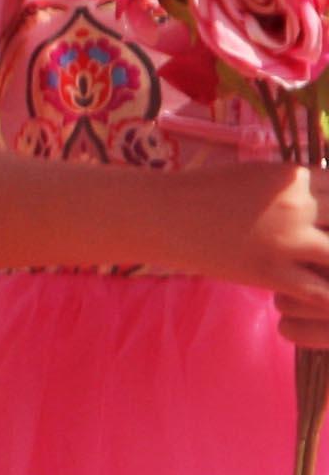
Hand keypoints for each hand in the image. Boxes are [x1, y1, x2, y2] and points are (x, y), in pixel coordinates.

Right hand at [180, 162, 328, 334]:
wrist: (162, 214)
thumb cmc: (208, 190)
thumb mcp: (259, 175)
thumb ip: (298, 186)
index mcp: (296, 176)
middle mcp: (298, 205)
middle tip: (326, 248)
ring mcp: (286, 240)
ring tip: (324, 270)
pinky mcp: (272, 273)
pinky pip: (322, 294)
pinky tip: (323, 300)